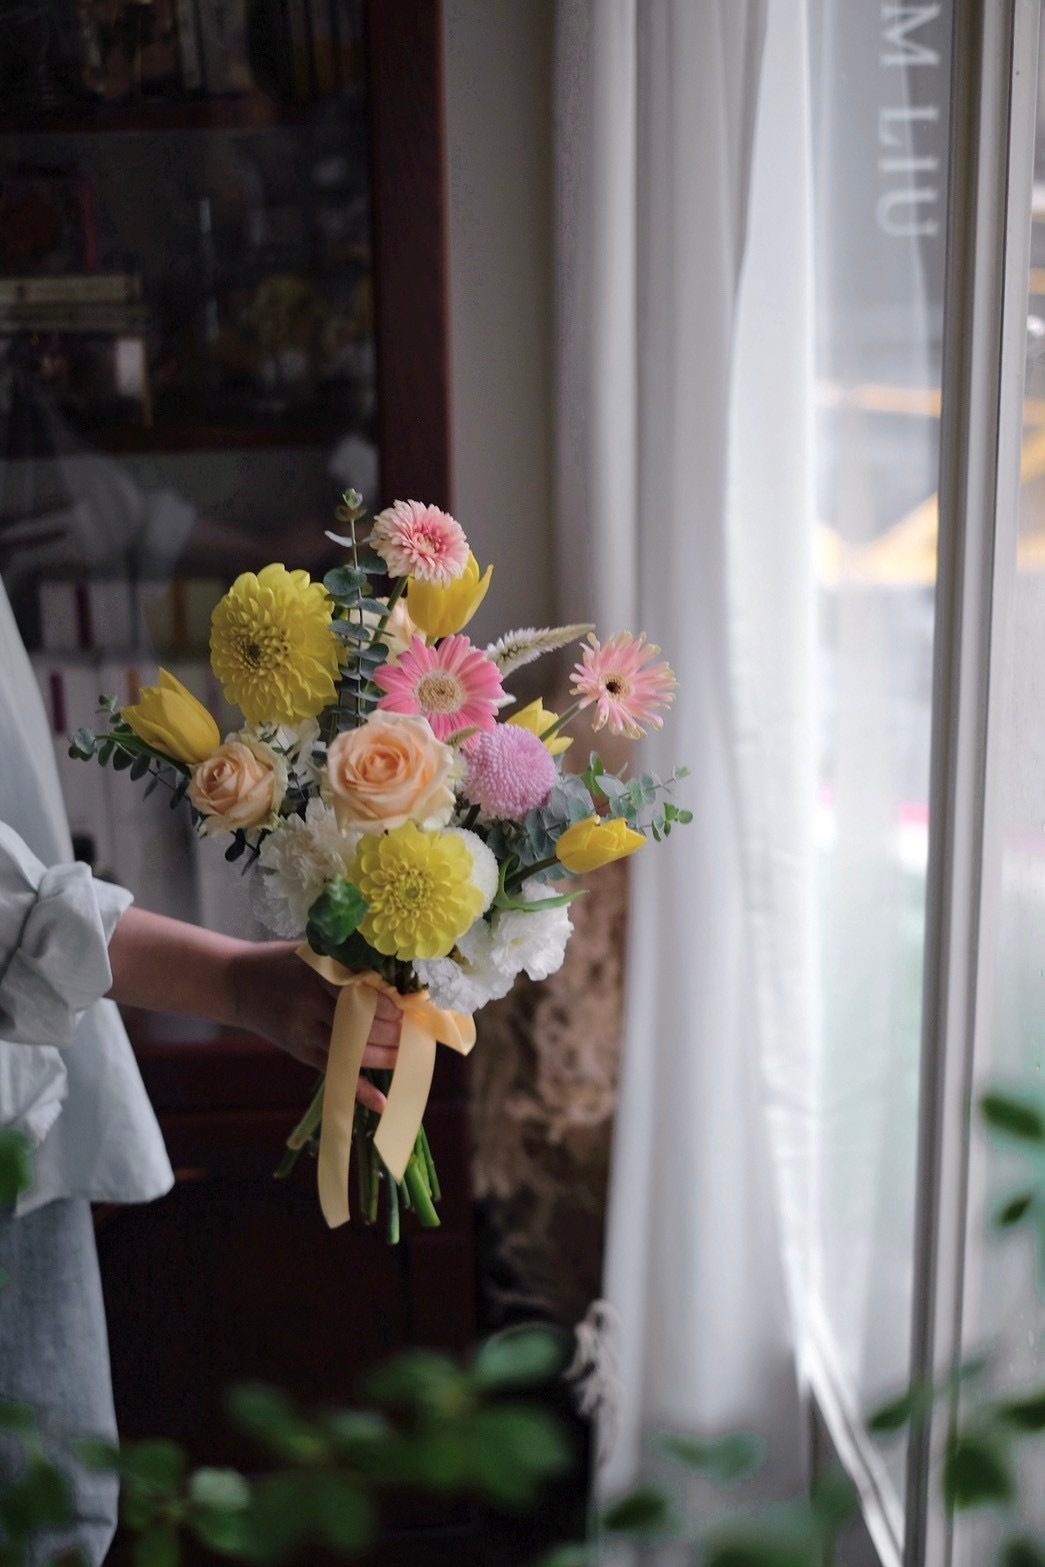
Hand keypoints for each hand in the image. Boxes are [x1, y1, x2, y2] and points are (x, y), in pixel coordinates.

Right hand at [228, 942, 400, 1110]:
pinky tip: (381, 1101)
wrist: (236, 983)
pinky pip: (335, 1070)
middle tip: (415, 1032)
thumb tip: (392, 972)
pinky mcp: (301, 1051)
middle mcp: (310, 1004)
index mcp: (316, 973)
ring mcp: (304, 1031)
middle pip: (360, 1024)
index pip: (359, 991)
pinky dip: (359, 1089)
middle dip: (393, 1031)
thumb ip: (345, 961)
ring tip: (407, 1055)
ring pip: (352, 1050)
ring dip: (385, 1056)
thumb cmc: (280, 962)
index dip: (387, 1002)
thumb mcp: (310, 952)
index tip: (409, 1007)